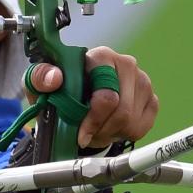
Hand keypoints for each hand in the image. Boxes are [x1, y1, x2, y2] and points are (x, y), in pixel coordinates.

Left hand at [26, 46, 158, 148]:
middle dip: (101, 129)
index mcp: (101, 56)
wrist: (76, 103)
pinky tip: (109, 128)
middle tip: (86, 135)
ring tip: (95, 129)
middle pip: (123, 110)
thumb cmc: (60, 92)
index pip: (107, 93)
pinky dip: (123, 135)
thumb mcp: (40, 86)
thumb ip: (40, 77)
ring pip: (131, 122)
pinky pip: (141, 128)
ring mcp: (143, 82)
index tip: (80, 133)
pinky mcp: (152, 100)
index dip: (93, 118)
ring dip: (110, 133)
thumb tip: (55, 78)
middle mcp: (127, 64)